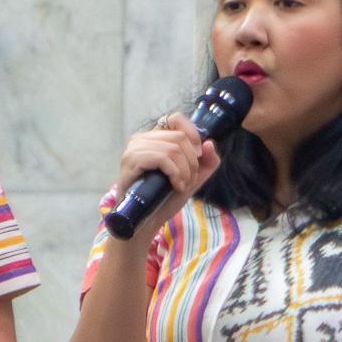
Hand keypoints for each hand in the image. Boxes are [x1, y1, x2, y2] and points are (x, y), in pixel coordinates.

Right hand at [112, 112, 222, 239]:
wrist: (145, 222)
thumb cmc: (164, 199)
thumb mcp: (192, 179)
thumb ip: (206, 162)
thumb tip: (209, 143)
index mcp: (154, 138)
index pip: (176, 118)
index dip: (193, 134)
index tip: (198, 156)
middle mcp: (141, 138)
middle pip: (180, 137)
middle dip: (192, 162)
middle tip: (188, 180)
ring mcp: (134, 148)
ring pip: (173, 148)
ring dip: (185, 171)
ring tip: (181, 186)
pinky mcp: (131, 160)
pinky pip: (162, 158)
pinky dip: (175, 173)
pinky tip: (175, 186)